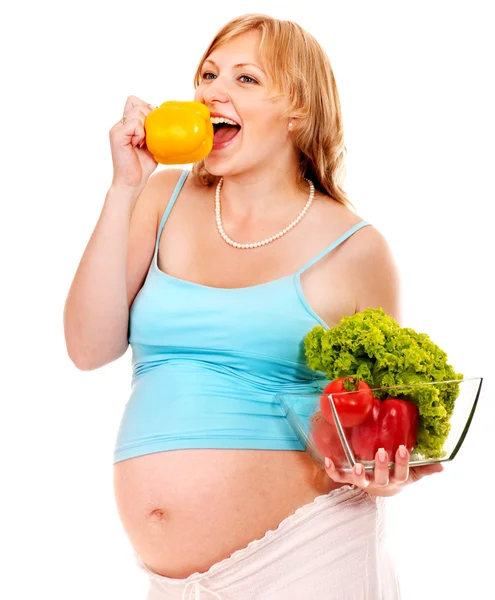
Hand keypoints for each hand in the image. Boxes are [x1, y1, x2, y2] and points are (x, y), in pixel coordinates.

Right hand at [109, 95, 157, 189]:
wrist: (133, 182)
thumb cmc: (142, 166)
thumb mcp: (152, 143)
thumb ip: (153, 128)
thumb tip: (162, 114)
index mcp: (127, 124)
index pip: (134, 101)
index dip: (147, 109)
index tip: (152, 126)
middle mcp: (120, 124)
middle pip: (137, 103)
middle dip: (148, 117)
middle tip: (148, 136)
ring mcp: (117, 129)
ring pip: (136, 112)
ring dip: (145, 126)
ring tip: (143, 142)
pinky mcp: (117, 135)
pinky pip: (133, 124)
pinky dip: (140, 133)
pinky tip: (139, 144)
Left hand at [324, 446, 443, 496]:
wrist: (382, 492)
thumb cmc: (397, 477)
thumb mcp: (413, 474)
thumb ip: (426, 469)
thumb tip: (442, 465)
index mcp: (396, 480)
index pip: (401, 473)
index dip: (402, 462)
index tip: (403, 448)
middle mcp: (379, 483)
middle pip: (381, 478)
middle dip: (381, 466)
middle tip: (381, 453)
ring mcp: (364, 482)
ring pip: (360, 482)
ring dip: (358, 475)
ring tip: (357, 466)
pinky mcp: (350, 479)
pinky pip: (339, 478)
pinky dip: (332, 471)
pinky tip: (327, 460)